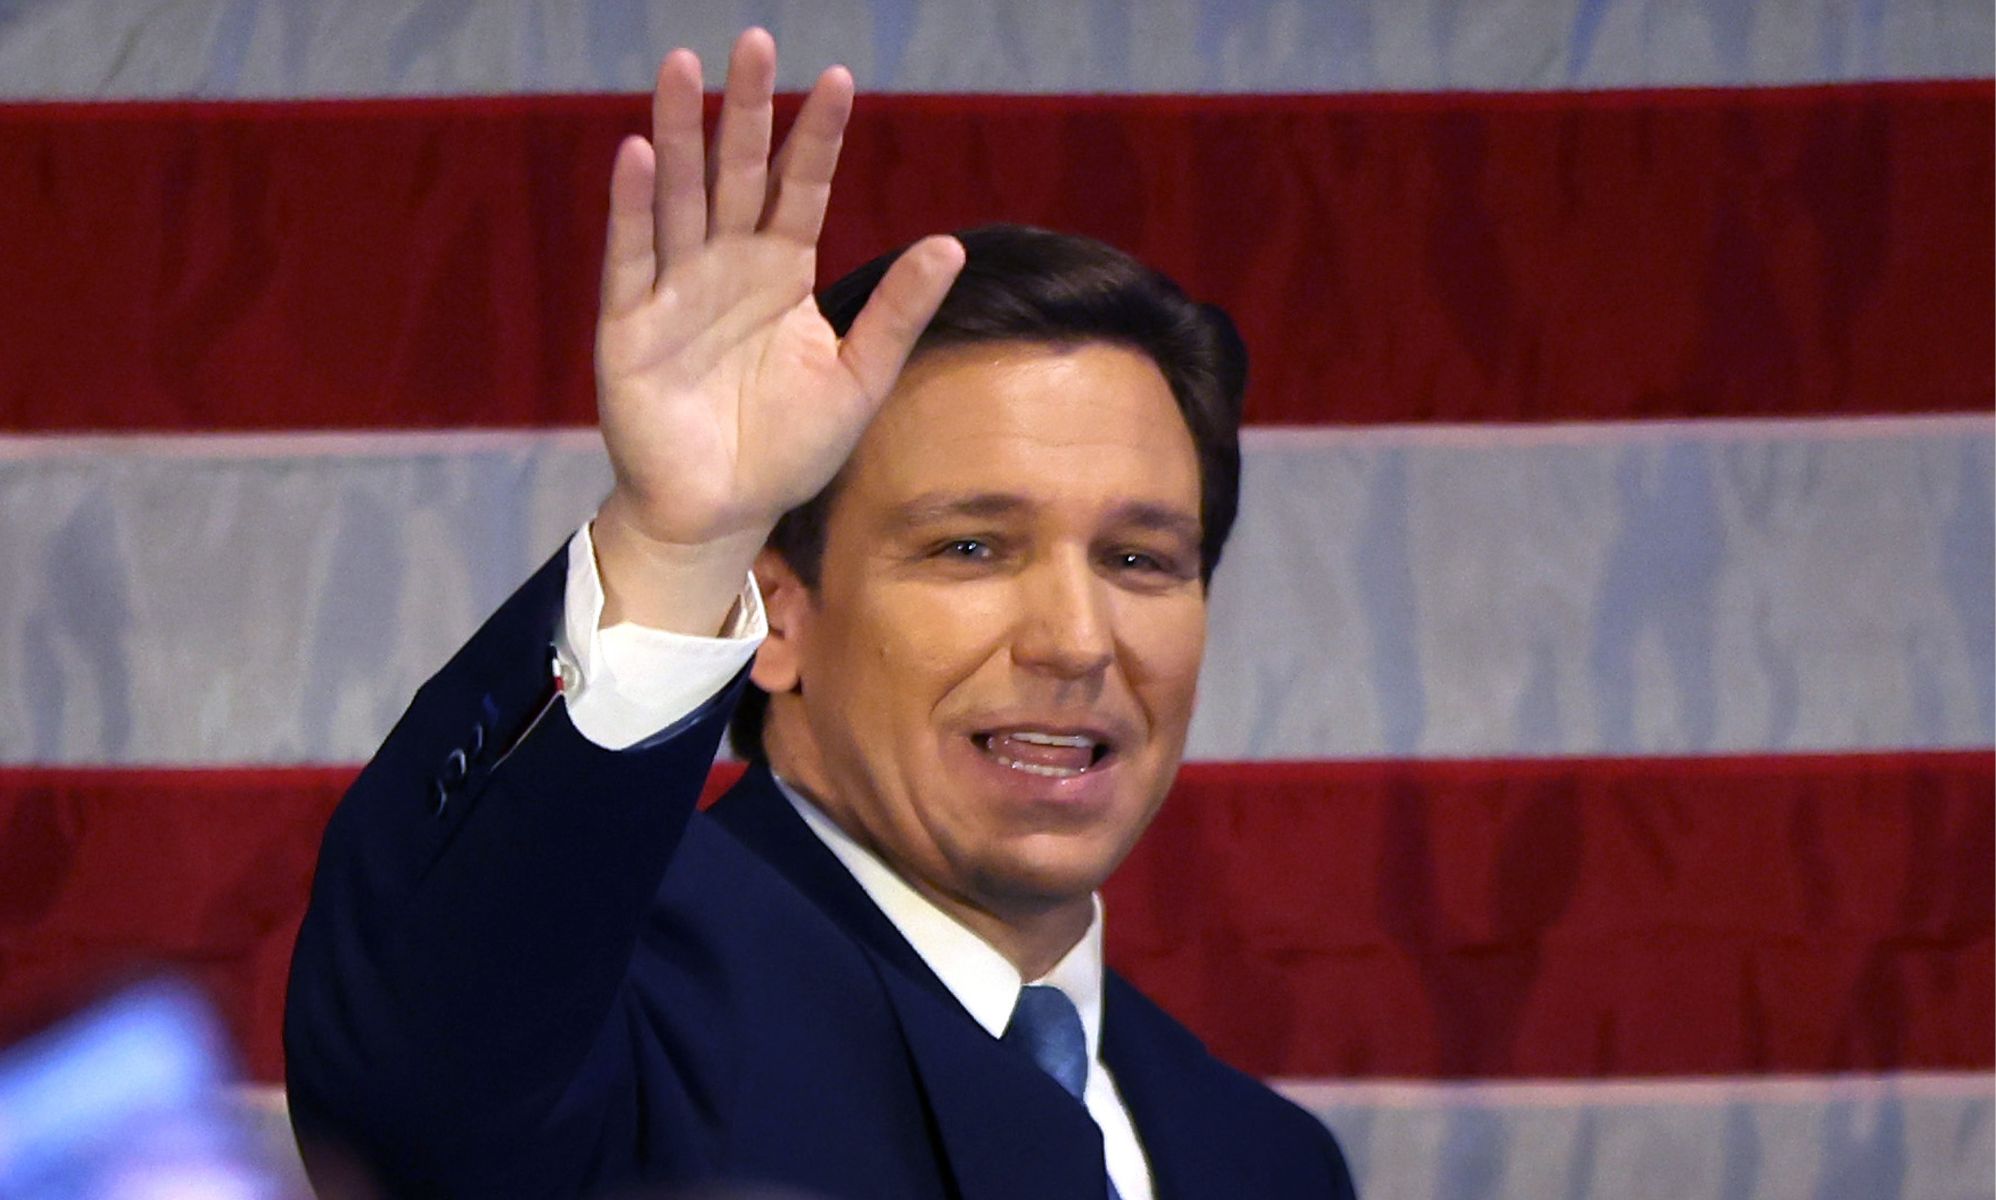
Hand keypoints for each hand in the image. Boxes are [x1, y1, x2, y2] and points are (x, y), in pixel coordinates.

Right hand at [591, 28, 963, 632]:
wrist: (724, 511)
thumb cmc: (790, 448)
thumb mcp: (858, 379)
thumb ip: (897, 313)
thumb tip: (953, 244)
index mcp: (781, 272)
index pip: (800, 187)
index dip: (817, 136)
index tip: (839, 79)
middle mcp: (726, 265)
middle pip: (734, 171)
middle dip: (743, 109)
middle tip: (752, 41)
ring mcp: (675, 289)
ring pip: (678, 195)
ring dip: (678, 132)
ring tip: (682, 67)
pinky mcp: (629, 325)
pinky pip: (631, 255)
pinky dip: (632, 206)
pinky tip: (637, 152)